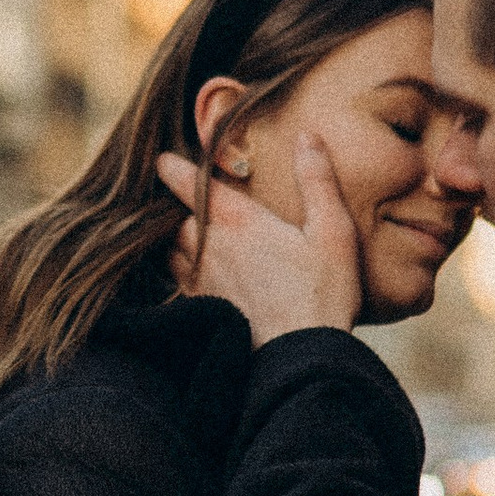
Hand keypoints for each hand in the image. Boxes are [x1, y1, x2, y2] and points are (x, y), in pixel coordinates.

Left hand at [153, 131, 362, 341]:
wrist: (300, 359)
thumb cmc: (322, 296)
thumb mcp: (332, 232)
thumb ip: (317, 181)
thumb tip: (307, 136)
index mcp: (239, 223)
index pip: (192, 185)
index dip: (173, 169)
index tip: (162, 160)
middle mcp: (210, 249)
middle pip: (176, 219)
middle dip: (177, 208)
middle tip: (182, 201)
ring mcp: (202, 282)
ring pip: (170, 251)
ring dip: (174, 240)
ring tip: (183, 235)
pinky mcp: (203, 310)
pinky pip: (176, 282)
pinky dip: (177, 272)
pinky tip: (192, 276)